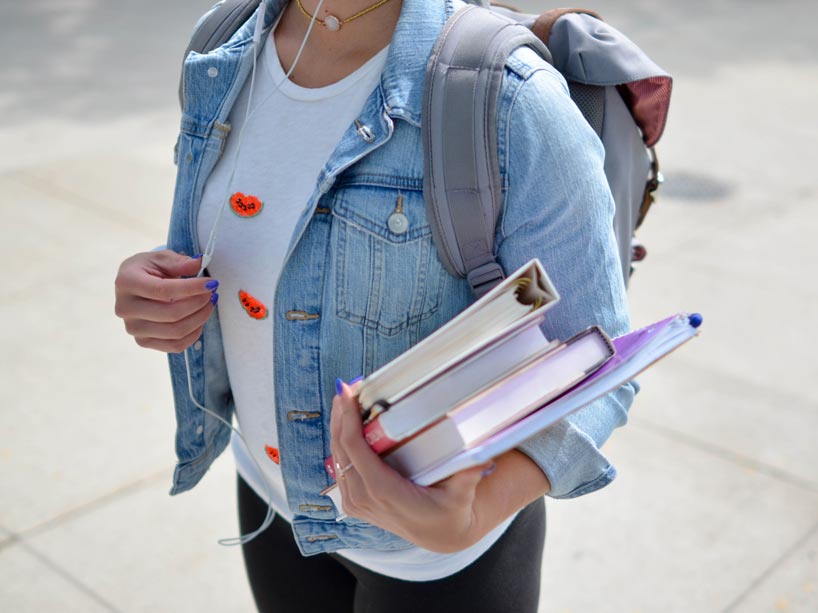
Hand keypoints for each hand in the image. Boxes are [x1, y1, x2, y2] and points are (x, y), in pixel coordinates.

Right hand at [114, 250, 217, 352]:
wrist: (133, 286)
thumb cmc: (148, 269)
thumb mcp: (161, 258)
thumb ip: (179, 262)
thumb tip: (199, 263)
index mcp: (126, 282)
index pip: (163, 290)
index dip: (191, 288)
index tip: (211, 283)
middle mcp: (125, 308)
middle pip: (171, 314)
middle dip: (199, 303)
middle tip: (212, 293)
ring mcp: (133, 328)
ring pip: (176, 332)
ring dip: (200, 318)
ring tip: (208, 304)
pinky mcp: (143, 342)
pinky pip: (175, 345)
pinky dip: (193, 334)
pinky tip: (199, 319)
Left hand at [330, 380, 493, 553]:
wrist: (441, 535)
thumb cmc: (450, 511)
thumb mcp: (462, 495)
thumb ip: (468, 475)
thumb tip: (482, 457)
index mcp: (384, 492)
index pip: (354, 450)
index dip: (347, 420)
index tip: (348, 393)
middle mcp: (364, 499)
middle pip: (340, 449)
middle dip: (340, 415)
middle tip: (346, 387)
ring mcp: (356, 503)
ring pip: (336, 457)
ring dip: (338, 427)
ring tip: (345, 399)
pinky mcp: (354, 503)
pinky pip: (340, 468)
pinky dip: (340, 443)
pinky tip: (345, 423)